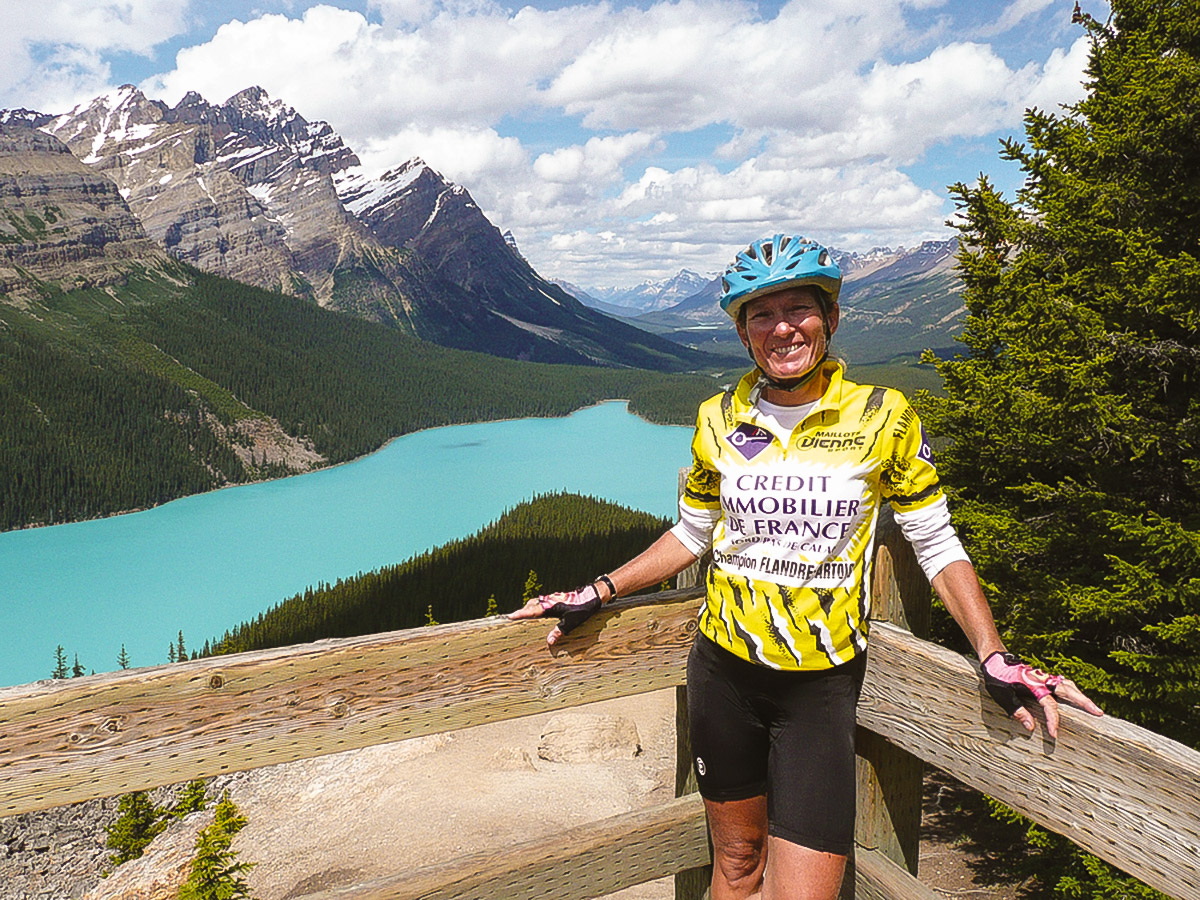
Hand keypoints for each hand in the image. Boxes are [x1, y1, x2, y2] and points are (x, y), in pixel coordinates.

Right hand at [508, 583, 603, 645]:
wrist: (593, 595)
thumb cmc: (582, 609)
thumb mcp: (571, 622)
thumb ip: (559, 631)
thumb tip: (548, 641)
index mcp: (550, 607)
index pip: (531, 611)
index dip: (520, 614)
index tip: (510, 617)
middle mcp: (550, 601)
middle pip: (531, 605)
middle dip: (523, 611)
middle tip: (514, 617)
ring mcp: (554, 598)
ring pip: (537, 602)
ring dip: (530, 607)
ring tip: (525, 614)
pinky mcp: (558, 598)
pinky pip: (544, 601)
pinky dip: (538, 605)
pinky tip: (541, 611)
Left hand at [981, 651, 1103, 738]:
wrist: (994, 657)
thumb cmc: (996, 676)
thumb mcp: (1002, 695)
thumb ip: (1017, 711)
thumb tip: (1031, 727)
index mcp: (1033, 685)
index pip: (1049, 705)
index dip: (1053, 720)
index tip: (1055, 734)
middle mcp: (1043, 680)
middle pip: (1068, 691)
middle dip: (1084, 702)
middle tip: (1099, 713)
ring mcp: (1044, 678)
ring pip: (1067, 686)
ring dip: (1080, 696)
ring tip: (1093, 707)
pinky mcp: (1043, 677)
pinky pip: (1061, 684)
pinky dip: (1072, 691)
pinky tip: (1075, 698)